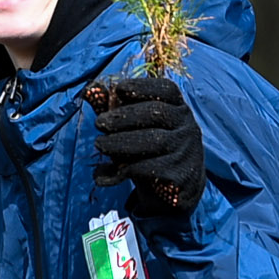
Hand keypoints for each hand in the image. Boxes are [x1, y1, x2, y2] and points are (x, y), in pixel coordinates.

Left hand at [91, 75, 207, 217]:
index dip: (143, 87)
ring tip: (99, 145)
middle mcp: (188, 127)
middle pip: (157, 113)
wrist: (177, 192)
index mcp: (179, 110)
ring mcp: (187, 151)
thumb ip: (116, 111)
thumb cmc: (151, 153)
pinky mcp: (182, 175)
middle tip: (99, 123)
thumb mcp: (135, 131)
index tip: (119, 89)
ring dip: (121, 142)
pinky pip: (151, 168)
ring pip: (154, 140)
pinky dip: (125, 170)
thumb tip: (90, 90)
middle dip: (124, 116)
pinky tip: (106, 176)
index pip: (167, 90)